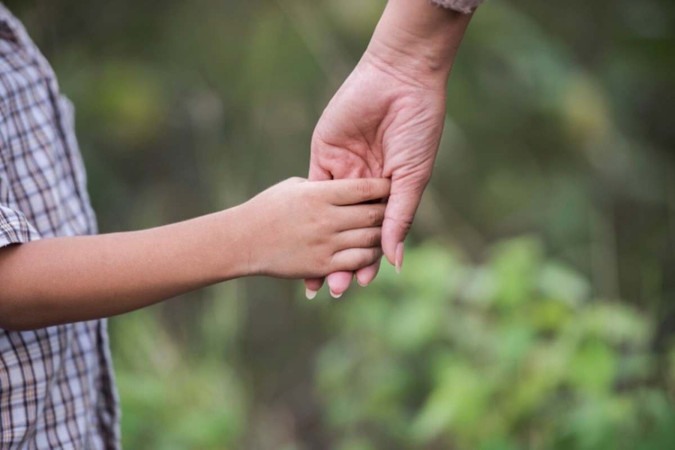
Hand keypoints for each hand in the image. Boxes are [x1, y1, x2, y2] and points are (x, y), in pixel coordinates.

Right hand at [240, 177, 389, 278]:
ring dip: (383, 235)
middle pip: (373, 214)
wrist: (244, 240)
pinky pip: (358, 261)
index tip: (391, 184)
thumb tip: (350, 183)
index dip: (383, 186)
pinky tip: (372, 251)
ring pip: (371, 239)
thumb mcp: (295, 187)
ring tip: (386, 230)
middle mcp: (326, 219)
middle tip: (395, 208)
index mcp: (319, 194)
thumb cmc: (268, 208)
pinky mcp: (322, 265)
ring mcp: (326, 243)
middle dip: (388, 210)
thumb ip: (323, 186)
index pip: (363, 187)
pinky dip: (370, 257)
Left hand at [305, 54, 447, 296]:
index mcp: (389, 192)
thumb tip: (394, 261)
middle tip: (334, 288)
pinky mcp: (323, 156)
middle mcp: (364, 187)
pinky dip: (307, 214)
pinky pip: (312, 190)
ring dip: (322, 244)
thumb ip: (399, 218)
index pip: (375, 233)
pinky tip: (303, 237)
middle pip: (349, 231)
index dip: (368, 259)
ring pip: (328, 217)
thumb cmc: (417, 128)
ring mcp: (343, 173)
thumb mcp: (412, 177)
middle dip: (342, 258)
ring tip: (315, 273)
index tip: (361, 283)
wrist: (399, 81)